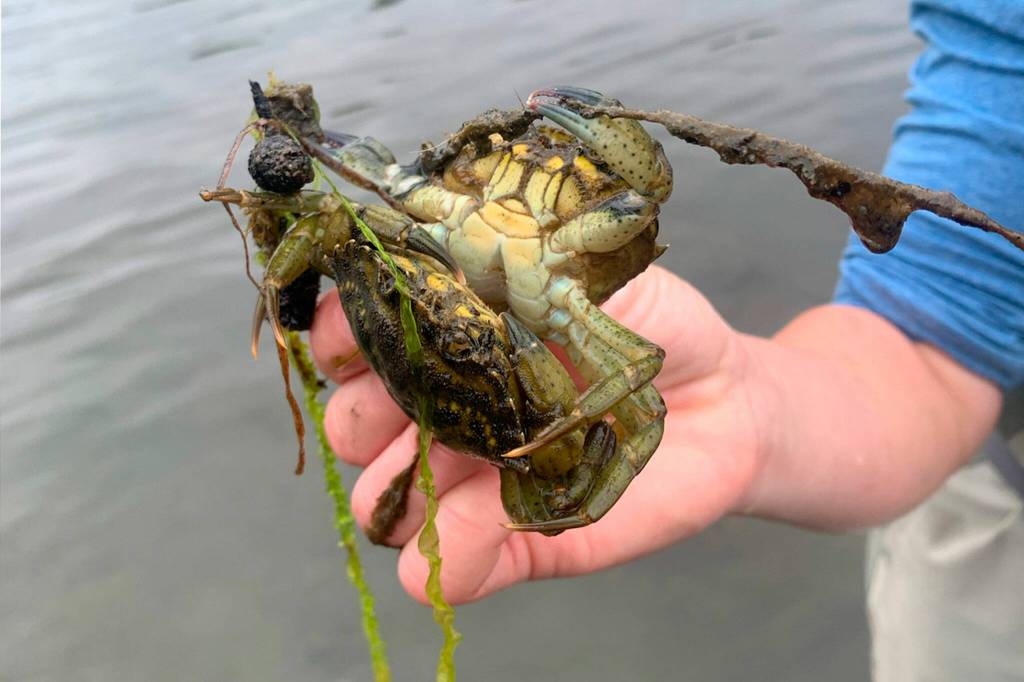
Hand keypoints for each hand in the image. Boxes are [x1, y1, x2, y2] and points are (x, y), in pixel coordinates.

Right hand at [310, 264, 763, 603]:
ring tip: (443, 483)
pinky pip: (451, 564)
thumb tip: (449, 263)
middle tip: (412, 410)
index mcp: (448, 338)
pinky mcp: (513, 538)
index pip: (360, 337)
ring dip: (398, 498)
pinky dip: (441, 564)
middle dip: (365, 421)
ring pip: (389, 502)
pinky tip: (446, 558)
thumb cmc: (645, 318)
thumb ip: (512, 267)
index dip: (343, 337)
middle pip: (357, 427)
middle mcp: (445, 409)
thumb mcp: (580, 269)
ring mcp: (473, 477)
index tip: (355, 340)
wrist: (721, 395)